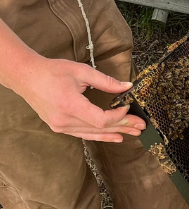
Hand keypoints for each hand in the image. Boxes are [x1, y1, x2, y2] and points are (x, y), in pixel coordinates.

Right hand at [17, 57, 144, 142]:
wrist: (26, 77)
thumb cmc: (52, 71)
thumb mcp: (82, 71)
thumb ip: (106, 81)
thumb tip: (127, 86)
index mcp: (70, 106)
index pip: (101, 119)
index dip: (118, 116)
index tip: (128, 107)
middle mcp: (64, 120)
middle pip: (100, 128)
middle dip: (123, 126)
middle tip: (141, 126)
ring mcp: (60, 126)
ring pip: (93, 133)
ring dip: (114, 132)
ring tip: (132, 133)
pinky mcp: (59, 126)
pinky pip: (84, 134)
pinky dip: (100, 135)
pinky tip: (115, 137)